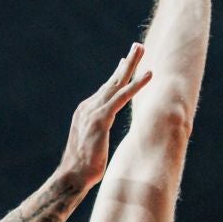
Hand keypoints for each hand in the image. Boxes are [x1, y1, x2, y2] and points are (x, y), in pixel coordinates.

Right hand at [59, 43, 152, 188]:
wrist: (73, 176)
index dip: (116, 75)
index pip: (105, 90)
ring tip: (142, 49)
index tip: (124, 62)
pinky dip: (136, 85)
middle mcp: (88, 107)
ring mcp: (93, 111)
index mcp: (86, 112)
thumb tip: (102, 134)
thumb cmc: (84, 167)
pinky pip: (122, 97)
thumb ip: (98, 132)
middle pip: (111, 81)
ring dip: (131, 65)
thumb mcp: (93, 143)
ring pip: (117, 83)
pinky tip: (149, 74)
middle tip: (137, 46)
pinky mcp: (100, 119)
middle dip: (126, 63)